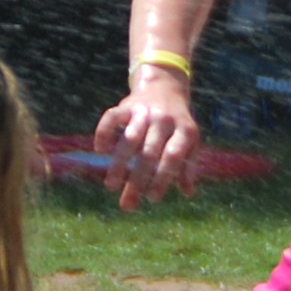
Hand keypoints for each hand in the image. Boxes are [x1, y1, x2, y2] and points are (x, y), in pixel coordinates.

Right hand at [92, 67, 201, 210]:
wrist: (164, 86)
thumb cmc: (178, 123)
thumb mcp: (190, 141)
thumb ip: (188, 166)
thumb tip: (188, 192)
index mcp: (184, 130)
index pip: (172, 157)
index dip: (162, 178)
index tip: (152, 198)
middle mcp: (164, 120)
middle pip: (149, 154)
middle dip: (137, 181)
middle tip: (127, 204)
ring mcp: (144, 111)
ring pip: (129, 139)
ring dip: (119, 164)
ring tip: (111, 186)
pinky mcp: (126, 105)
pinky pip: (111, 118)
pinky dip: (104, 133)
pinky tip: (101, 151)